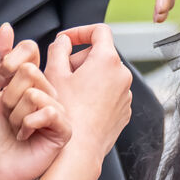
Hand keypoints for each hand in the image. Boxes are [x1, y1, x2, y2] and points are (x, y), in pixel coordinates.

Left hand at [0, 24, 68, 179]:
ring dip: (16, 114)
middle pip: (31, 70)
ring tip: (16, 128)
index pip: (29, 49)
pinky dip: (29, 124)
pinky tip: (25, 136)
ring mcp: (57, 110)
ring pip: (36, 92)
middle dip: (9, 96)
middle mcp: (46, 92)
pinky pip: (50, 112)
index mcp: (29, 80)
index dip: (8, 65)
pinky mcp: (63, 129)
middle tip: (7, 114)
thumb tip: (7, 27)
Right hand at [44, 24, 133, 158]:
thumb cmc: (66, 113)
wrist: (80, 148)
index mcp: (107, 60)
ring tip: (69, 94)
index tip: (66, 41)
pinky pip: (110, 93)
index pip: (99, 31)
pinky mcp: (124, 109)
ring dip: (87, 77)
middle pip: (100, 54)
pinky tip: (80, 107)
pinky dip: (96, 94)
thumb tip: (63, 40)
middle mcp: (122, 74)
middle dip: (79, 59)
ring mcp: (126, 93)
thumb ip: (58, 49)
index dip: (80, 31)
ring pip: (105, 75)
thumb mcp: (53, 74)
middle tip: (61, 74)